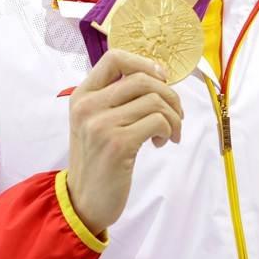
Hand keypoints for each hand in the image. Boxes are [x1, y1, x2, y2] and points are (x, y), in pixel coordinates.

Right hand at [66, 49, 183, 234]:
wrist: (84, 200)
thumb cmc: (99, 157)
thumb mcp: (97, 120)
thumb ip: (117, 96)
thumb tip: (158, 74)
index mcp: (82, 95)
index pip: (114, 57)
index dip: (144, 63)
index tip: (160, 79)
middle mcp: (88, 106)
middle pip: (143, 79)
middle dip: (169, 95)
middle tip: (175, 115)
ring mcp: (101, 125)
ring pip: (155, 100)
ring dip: (173, 116)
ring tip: (169, 132)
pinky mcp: (118, 144)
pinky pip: (158, 121)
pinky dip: (168, 130)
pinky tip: (160, 143)